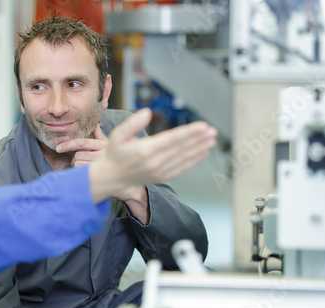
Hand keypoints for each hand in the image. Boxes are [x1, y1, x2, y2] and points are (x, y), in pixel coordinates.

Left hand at [57, 124, 144, 202]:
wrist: (134, 180)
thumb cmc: (123, 161)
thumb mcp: (113, 146)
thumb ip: (101, 136)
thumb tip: (95, 125)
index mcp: (104, 145)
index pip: (82, 142)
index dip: (68, 144)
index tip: (58, 148)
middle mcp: (102, 154)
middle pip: (77, 155)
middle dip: (74, 160)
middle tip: (78, 163)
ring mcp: (101, 166)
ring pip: (78, 165)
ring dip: (77, 168)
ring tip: (83, 170)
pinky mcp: (99, 176)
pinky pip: (82, 174)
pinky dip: (79, 175)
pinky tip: (85, 176)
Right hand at [88, 108, 216, 202]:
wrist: (111, 177)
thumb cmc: (115, 153)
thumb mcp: (118, 134)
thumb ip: (132, 123)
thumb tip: (147, 112)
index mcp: (144, 150)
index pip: (171, 139)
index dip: (189, 132)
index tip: (202, 126)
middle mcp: (154, 162)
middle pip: (181, 148)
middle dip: (198, 139)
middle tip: (212, 130)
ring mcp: (159, 172)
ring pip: (184, 158)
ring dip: (199, 148)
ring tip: (212, 140)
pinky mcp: (162, 177)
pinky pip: (182, 168)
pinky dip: (194, 161)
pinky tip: (203, 152)